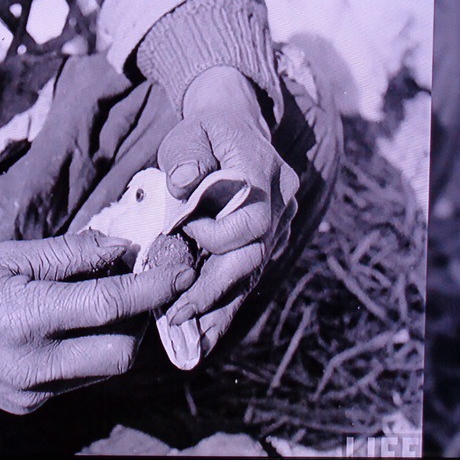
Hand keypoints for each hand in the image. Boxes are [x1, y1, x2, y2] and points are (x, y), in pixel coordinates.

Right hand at [0, 230, 195, 413]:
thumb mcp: (9, 256)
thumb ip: (71, 254)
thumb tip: (122, 248)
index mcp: (27, 317)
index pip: (112, 305)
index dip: (155, 286)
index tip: (182, 270)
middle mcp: (34, 364)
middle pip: (122, 353)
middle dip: (144, 320)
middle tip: (142, 288)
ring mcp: (31, 392)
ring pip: (106, 372)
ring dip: (122, 338)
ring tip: (113, 306)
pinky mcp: (28, 405)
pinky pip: (81, 382)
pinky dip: (94, 355)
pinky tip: (81, 330)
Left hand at [158, 66, 298, 354]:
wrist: (235, 123)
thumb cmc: (204, 132)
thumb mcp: (187, 134)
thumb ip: (185, 156)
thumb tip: (185, 182)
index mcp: (263, 174)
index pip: (253, 221)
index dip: (217, 236)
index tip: (182, 232)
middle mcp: (283, 201)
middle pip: (256, 255)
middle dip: (215, 289)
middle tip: (177, 315)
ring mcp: (283, 220)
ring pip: (256, 270)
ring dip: (222, 303)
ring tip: (191, 335)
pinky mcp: (273, 235)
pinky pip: (253, 271)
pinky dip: (228, 298)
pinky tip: (206, 327)